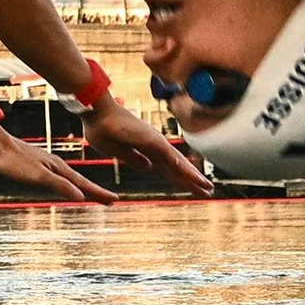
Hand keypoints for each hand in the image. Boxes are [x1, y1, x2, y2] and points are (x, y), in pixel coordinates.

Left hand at [0, 120, 111, 203]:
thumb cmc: (14, 162)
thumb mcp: (37, 177)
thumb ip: (59, 186)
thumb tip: (81, 197)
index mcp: (58, 168)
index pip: (83, 185)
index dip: (99, 193)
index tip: (115, 200)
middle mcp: (56, 165)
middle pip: (80, 182)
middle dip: (95, 192)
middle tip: (111, 201)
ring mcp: (47, 164)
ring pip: (70, 179)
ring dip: (83, 188)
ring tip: (92, 196)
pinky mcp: (37, 165)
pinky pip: (59, 178)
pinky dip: (68, 184)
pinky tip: (64, 185)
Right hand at [83, 90, 215, 195]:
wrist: (94, 112)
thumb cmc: (103, 128)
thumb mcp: (118, 152)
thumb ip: (134, 159)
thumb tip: (149, 168)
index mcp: (148, 150)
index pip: (169, 168)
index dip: (181, 179)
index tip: (194, 189)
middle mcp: (155, 145)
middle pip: (177, 167)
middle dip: (192, 181)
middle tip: (209, 192)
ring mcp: (153, 141)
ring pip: (177, 162)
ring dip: (192, 176)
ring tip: (207, 187)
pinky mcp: (148, 138)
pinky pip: (166, 154)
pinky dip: (177, 164)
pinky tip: (188, 173)